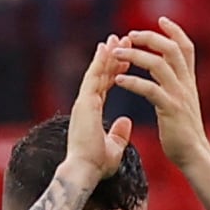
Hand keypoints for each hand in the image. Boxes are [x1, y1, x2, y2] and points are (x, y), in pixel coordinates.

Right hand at [61, 39, 134, 183]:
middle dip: (112, 57)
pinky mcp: (84, 103)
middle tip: (122, 40)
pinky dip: (100, 61)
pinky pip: (93, 77)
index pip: (104, 86)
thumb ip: (119, 134)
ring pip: (96, 72)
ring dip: (107, 54)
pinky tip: (107, 48)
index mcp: (91, 113)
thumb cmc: (95, 165)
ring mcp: (83, 102)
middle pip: (100, 75)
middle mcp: (85, 104)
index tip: (125, 58)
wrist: (84, 172)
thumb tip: (126, 121)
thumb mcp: (113, 148)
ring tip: (117, 37)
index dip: (114, 71)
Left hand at [112, 20, 209, 168]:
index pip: (186, 47)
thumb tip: (165, 76)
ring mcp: (179, 96)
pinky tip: (118, 80)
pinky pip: (150, 89)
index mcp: (189, 81)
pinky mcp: (170, 109)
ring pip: (158, 64)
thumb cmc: (184, 133)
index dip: (175, 31)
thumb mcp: (184, 103)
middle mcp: (186, 84)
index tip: (161, 19)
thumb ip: (176, 86)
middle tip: (130, 34)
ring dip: (135, 56)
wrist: (194, 155)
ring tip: (116, 54)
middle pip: (172, 49)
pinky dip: (133, 82)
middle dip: (150, 37)